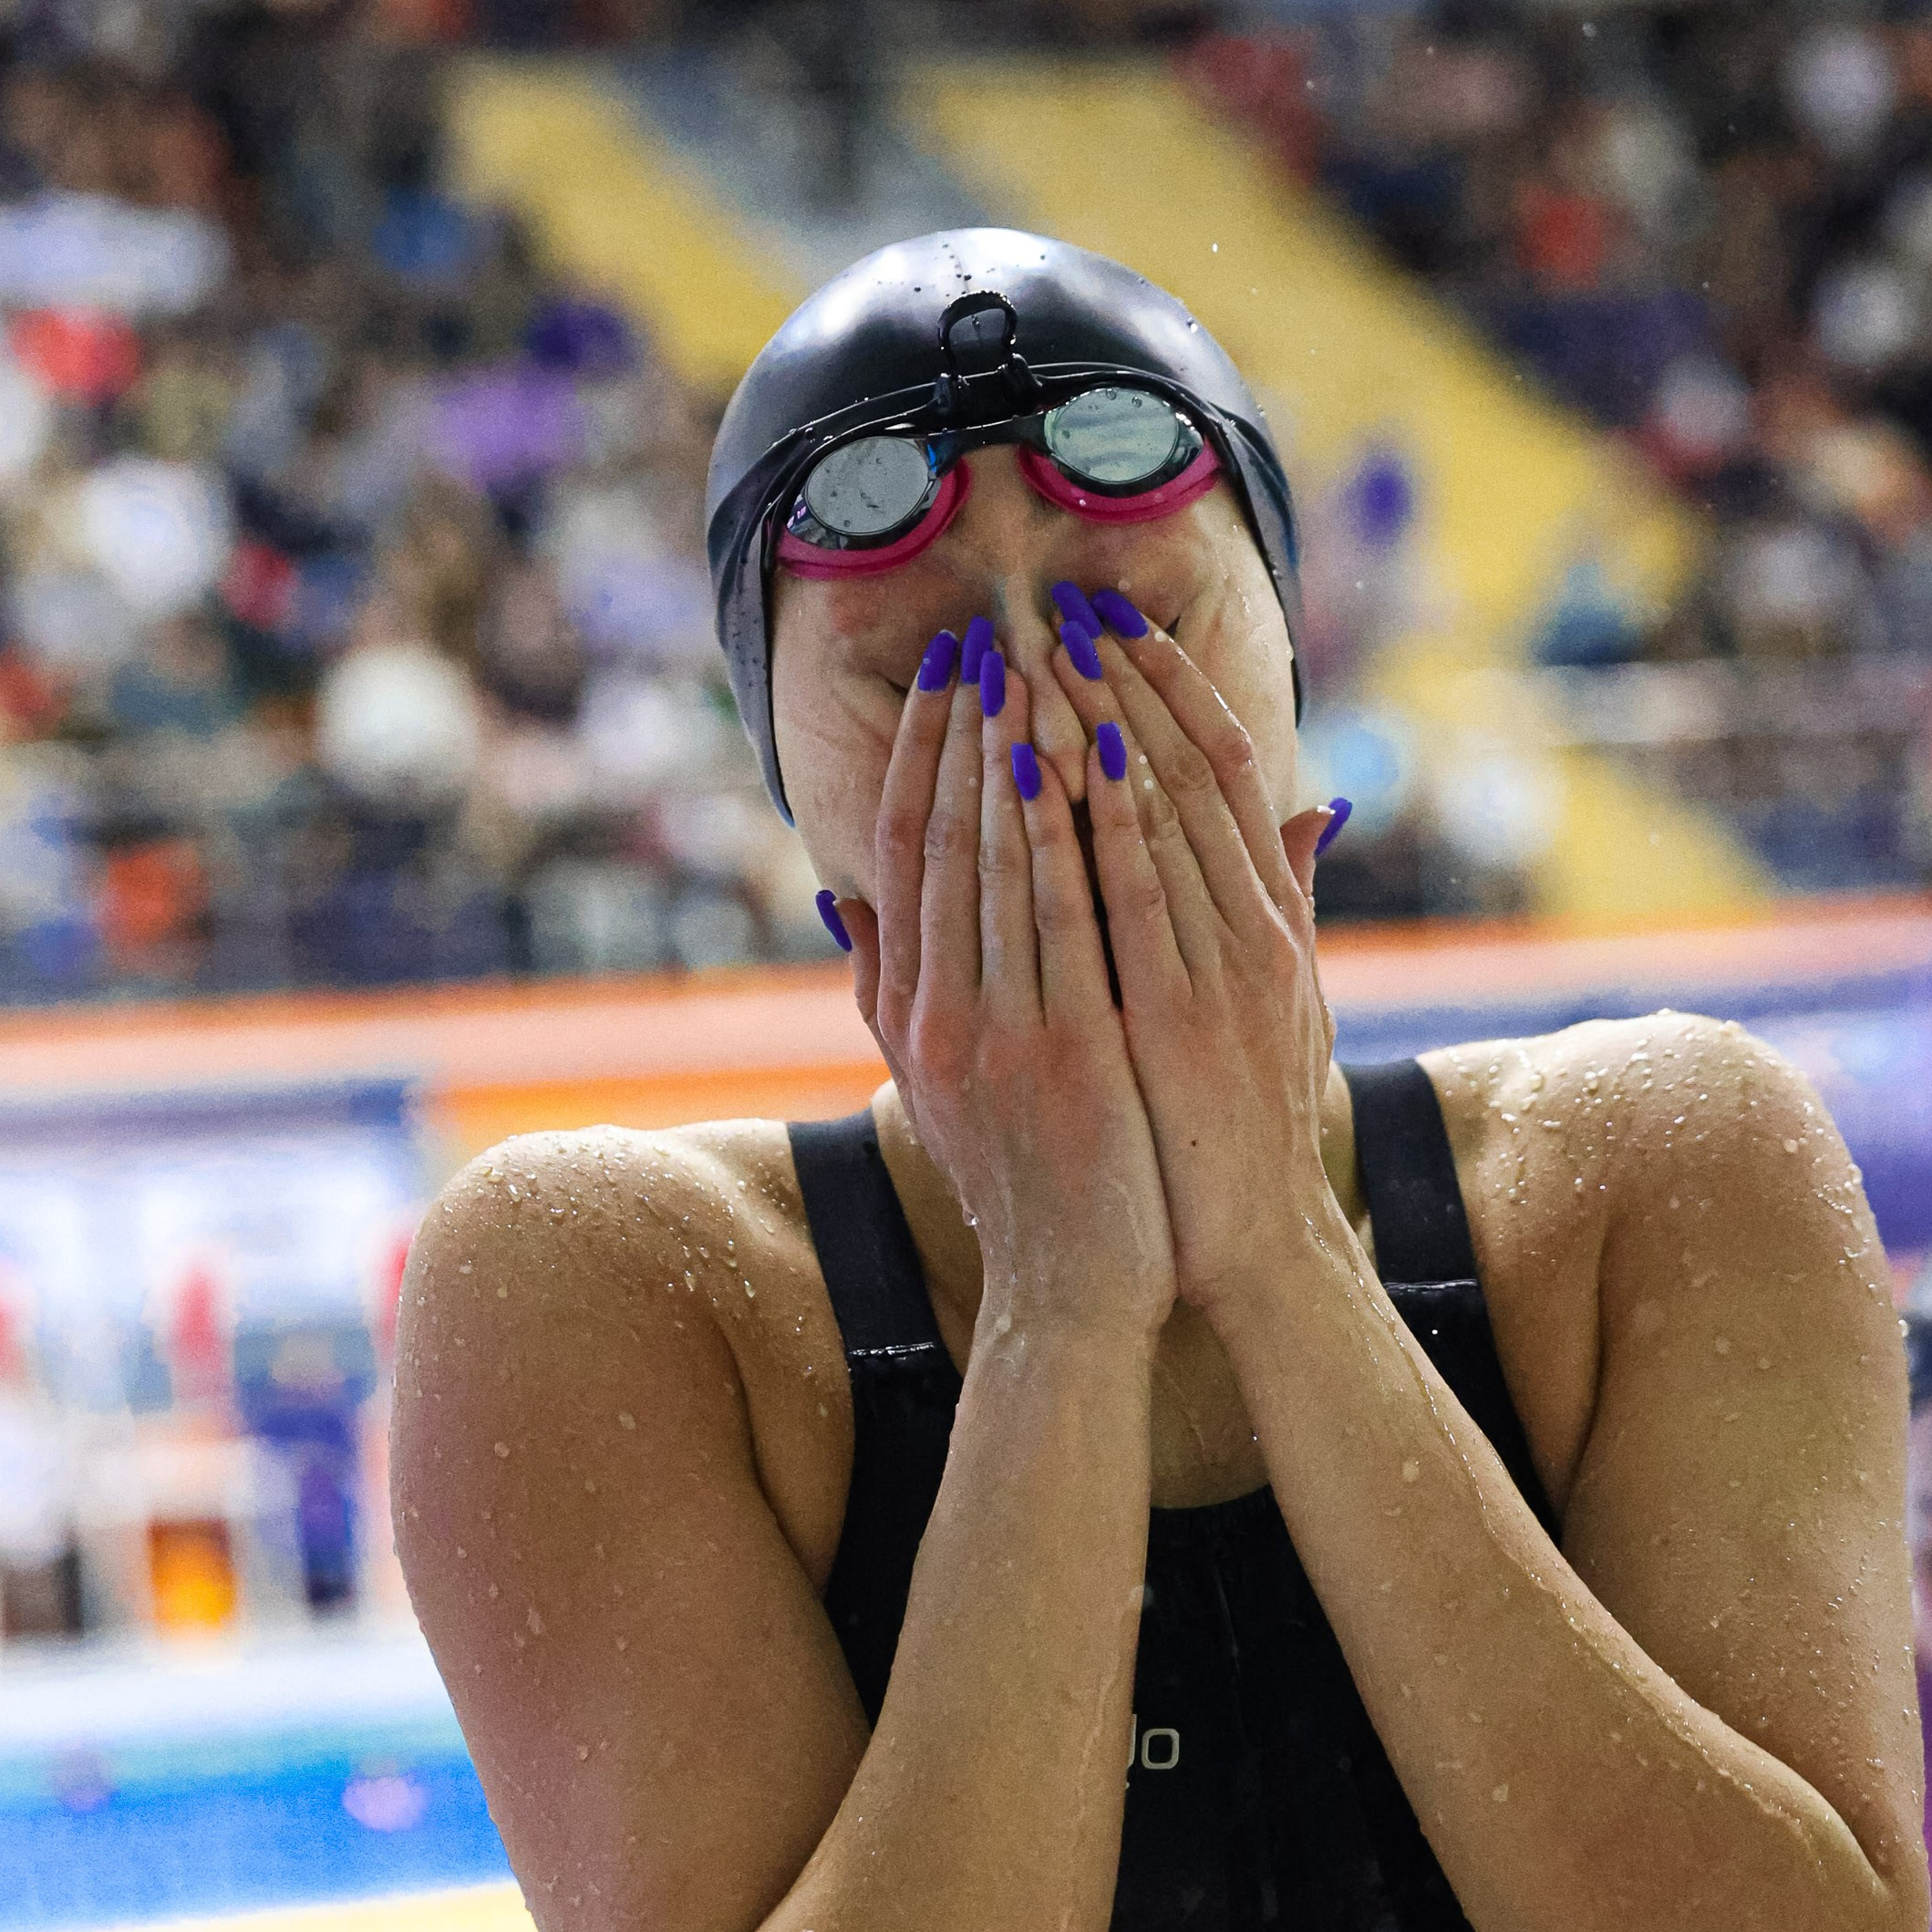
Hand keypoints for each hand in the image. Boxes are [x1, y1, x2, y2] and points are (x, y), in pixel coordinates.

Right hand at [827, 628, 1175, 1341]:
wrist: (1068, 1293)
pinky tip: (1089, 767)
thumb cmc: (1021, 1185)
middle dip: (966, 733)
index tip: (949, 679)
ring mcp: (996, 1034)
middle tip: (987, 638)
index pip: (907, 855)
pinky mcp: (1060, 1057)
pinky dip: (1073, 837)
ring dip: (1017, 758)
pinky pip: (1067, 922)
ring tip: (1036, 670)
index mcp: (910, 1011)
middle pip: (946, 842)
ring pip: (1001, 867)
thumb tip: (842, 900)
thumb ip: (889, 993)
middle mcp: (938, 1013)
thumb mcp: (934, 1087)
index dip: (924, 758)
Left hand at [1046, 607, 1339, 1318]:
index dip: (1172, 690)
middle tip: (1068, 609)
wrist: (1250, 1240)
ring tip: (1049, 657)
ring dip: (1101, 730)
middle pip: (1190, 773)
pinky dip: (1100, 825)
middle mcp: (1253, 930)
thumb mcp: (1281, 1002)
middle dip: (1127, 686)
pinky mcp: (1177, 1018)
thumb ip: (1287, 902)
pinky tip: (1061, 764)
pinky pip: (1132, 900)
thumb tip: (1313, 806)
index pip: (1223, 770)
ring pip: (1159, 817)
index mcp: (1268, 919)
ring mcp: (1219, 971)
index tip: (1117, 628)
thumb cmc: (1248, 1126)